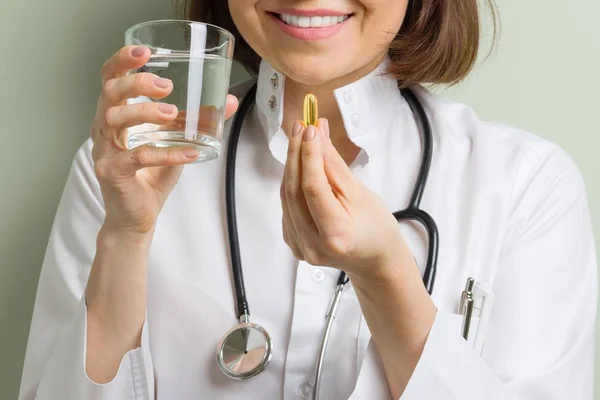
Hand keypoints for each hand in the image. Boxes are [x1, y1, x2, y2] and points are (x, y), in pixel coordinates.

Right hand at [91, 45, 237, 234]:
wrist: (138, 218)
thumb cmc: (152, 176)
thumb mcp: (179, 142)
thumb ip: (198, 121)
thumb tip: (229, 100)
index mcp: (116, 116)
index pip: (110, 80)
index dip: (122, 62)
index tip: (144, 51)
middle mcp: (104, 130)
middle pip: (108, 93)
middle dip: (136, 82)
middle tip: (166, 86)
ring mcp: (105, 152)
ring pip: (114, 120)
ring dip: (144, 111)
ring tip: (172, 112)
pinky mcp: (112, 173)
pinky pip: (137, 157)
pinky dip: (165, 153)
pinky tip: (190, 154)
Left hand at [280, 119, 409, 276]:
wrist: (374, 260)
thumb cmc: (376, 229)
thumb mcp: (361, 194)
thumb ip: (334, 166)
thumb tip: (318, 136)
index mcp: (335, 235)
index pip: (312, 188)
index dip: (309, 155)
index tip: (310, 129)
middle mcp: (312, 245)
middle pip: (294, 191)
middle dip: (296, 154)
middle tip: (301, 127)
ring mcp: (300, 247)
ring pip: (286, 197)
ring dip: (292, 165)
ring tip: (300, 138)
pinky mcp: (293, 242)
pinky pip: (287, 206)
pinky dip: (292, 182)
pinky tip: (299, 163)